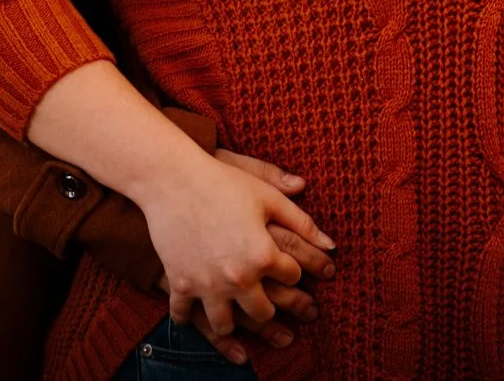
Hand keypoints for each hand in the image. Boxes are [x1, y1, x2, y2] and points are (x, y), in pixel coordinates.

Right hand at [140, 152, 333, 347]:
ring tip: (237, 317)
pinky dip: (187, 319)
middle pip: (264, 312)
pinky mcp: (180, 283)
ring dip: (233, 323)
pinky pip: (184, 316)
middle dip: (272, 310)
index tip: (291, 270)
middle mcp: (239, 277)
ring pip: (226, 324)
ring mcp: (207, 285)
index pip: (293, 277)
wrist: (171, 178)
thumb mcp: (266, 196)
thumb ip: (301, 221)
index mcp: (264, 254)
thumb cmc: (222, 181)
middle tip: (272, 308)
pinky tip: (194, 315)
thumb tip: (331, 244)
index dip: (296, 272)